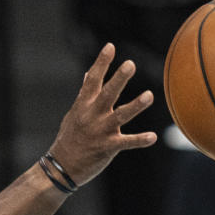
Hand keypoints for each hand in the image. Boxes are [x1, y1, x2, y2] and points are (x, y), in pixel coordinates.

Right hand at [47, 43, 157, 186]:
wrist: (61, 167)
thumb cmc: (69, 138)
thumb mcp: (73, 114)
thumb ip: (84, 94)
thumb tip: (87, 75)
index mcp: (83, 105)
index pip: (92, 80)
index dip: (101, 63)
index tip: (110, 47)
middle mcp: (92, 116)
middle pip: (107, 94)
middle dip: (119, 79)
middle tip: (130, 64)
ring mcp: (101, 131)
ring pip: (120, 116)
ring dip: (136, 106)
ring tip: (150, 95)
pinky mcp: (108, 147)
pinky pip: (127, 142)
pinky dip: (140, 140)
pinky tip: (153, 137)